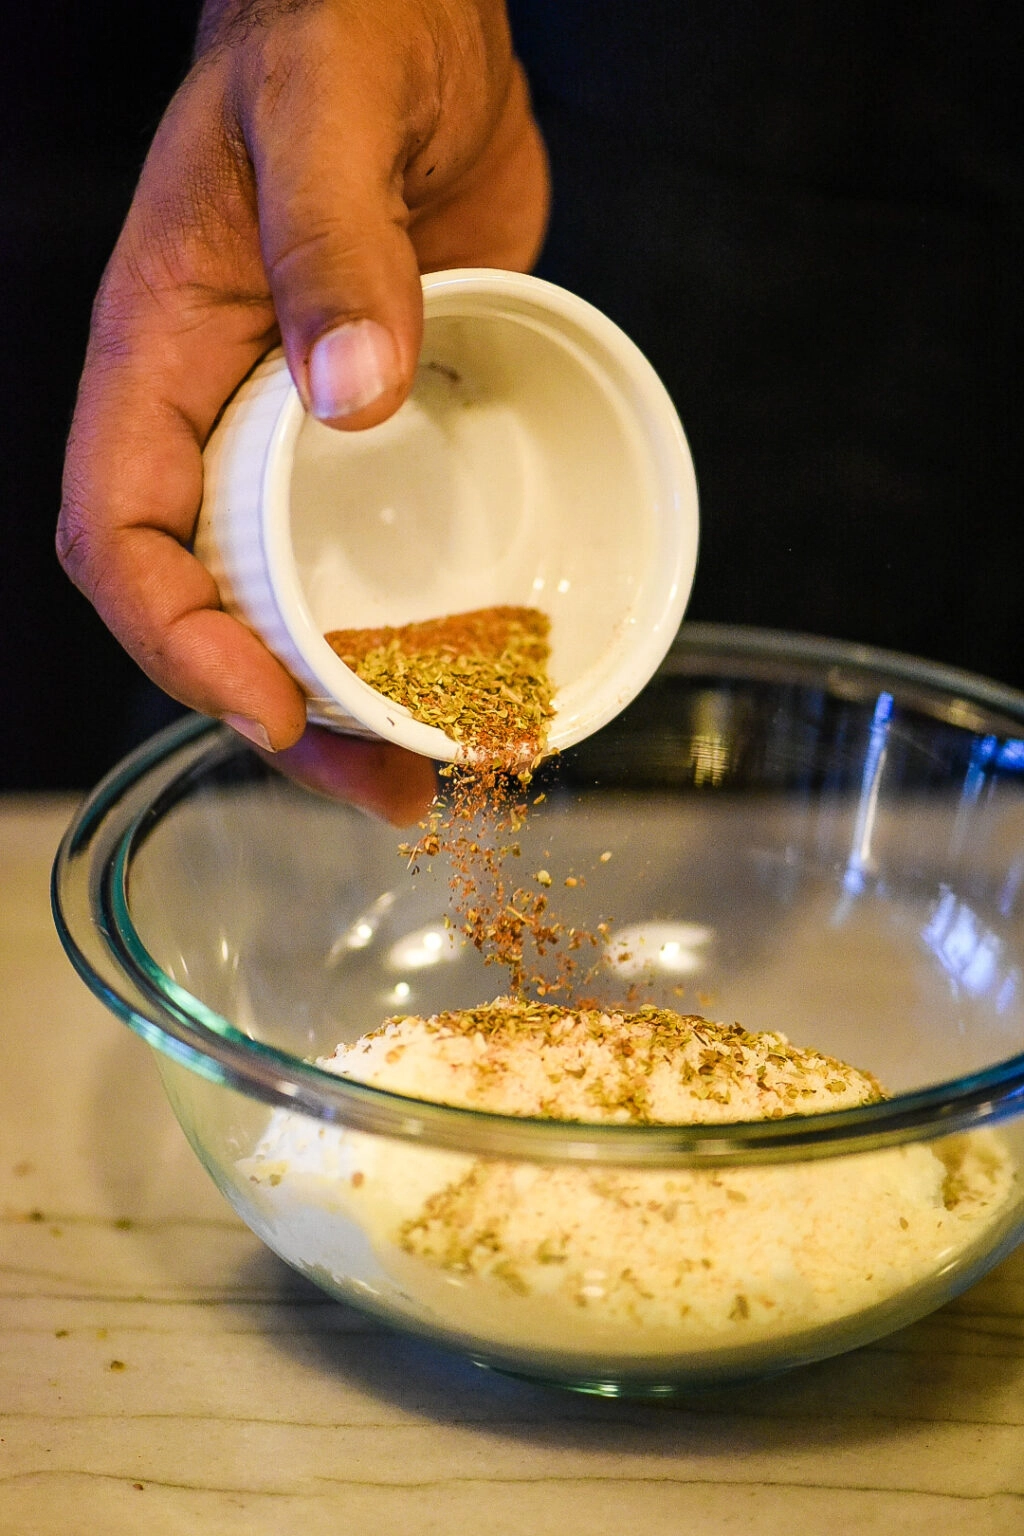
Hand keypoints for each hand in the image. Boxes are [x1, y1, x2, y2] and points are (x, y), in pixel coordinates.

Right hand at [57, 0, 547, 822]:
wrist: (407, 18)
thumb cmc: (332, 36)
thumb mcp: (324, 118)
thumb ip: (333, 249)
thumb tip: (353, 396)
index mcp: (158, 360)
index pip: (118, 535)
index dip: (176, 641)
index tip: (263, 708)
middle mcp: (221, 419)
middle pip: (213, 607)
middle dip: (282, 714)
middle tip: (382, 787)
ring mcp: (305, 436)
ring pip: (300, 601)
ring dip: (357, 701)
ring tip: (430, 771)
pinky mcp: (387, 434)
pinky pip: (386, 550)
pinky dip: (419, 627)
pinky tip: (475, 676)